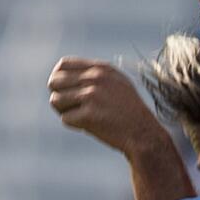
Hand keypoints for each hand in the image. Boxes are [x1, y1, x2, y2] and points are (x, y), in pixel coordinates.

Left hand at [47, 58, 166, 155]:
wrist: (144, 133)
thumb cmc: (129, 111)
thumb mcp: (117, 84)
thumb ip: (94, 76)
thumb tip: (60, 74)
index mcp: (102, 69)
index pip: (63, 65)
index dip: (59, 78)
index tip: (64, 90)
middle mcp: (95, 78)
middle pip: (54, 82)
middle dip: (59, 96)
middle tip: (72, 107)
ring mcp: (92, 96)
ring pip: (56, 100)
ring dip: (66, 111)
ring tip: (83, 116)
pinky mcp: (89, 115)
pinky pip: (66, 119)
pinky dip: (75, 125)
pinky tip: (92, 126)